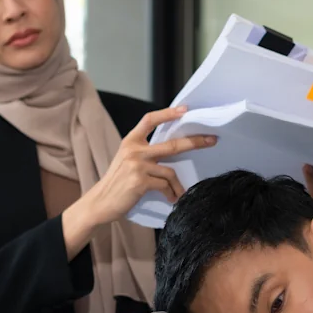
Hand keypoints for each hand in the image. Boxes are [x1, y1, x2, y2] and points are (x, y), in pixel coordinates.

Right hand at [80, 106, 216, 225]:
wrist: (100, 202)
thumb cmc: (118, 182)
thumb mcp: (127, 160)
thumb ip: (145, 152)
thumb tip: (173, 149)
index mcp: (131, 141)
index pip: (149, 120)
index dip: (167, 113)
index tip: (185, 109)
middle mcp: (134, 150)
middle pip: (172, 145)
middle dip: (194, 142)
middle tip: (212, 140)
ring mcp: (137, 165)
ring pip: (170, 171)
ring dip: (178, 185)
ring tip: (179, 193)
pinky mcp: (140, 181)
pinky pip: (164, 185)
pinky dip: (171, 193)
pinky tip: (171, 199)